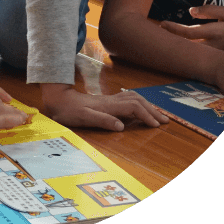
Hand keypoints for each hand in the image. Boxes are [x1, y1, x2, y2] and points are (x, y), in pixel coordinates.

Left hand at [40, 84, 168, 131]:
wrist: (57, 99)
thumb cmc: (69, 111)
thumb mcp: (83, 118)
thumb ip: (102, 120)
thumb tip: (121, 126)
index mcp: (108, 106)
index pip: (134, 108)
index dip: (146, 115)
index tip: (156, 125)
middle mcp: (111, 101)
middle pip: (137, 101)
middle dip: (152, 110)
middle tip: (165, 121)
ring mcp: (109, 99)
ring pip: (134, 98)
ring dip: (147, 105)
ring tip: (157, 114)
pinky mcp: (106, 101)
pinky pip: (128, 99)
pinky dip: (139, 102)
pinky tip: (140, 108)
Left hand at [161, 5, 223, 50]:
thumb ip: (209, 11)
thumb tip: (189, 12)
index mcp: (214, 32)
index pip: (188, 33)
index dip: (174, 29)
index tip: (162, 23)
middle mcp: (213, 46)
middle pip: (186, 44)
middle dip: (171, 38)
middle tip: (159, 30)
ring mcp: (215, 54)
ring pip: (192, 50)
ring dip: (178, 44)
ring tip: (165, 36)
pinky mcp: (218, 57)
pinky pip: (199, 54)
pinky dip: (189, 48)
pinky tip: (182, 44)